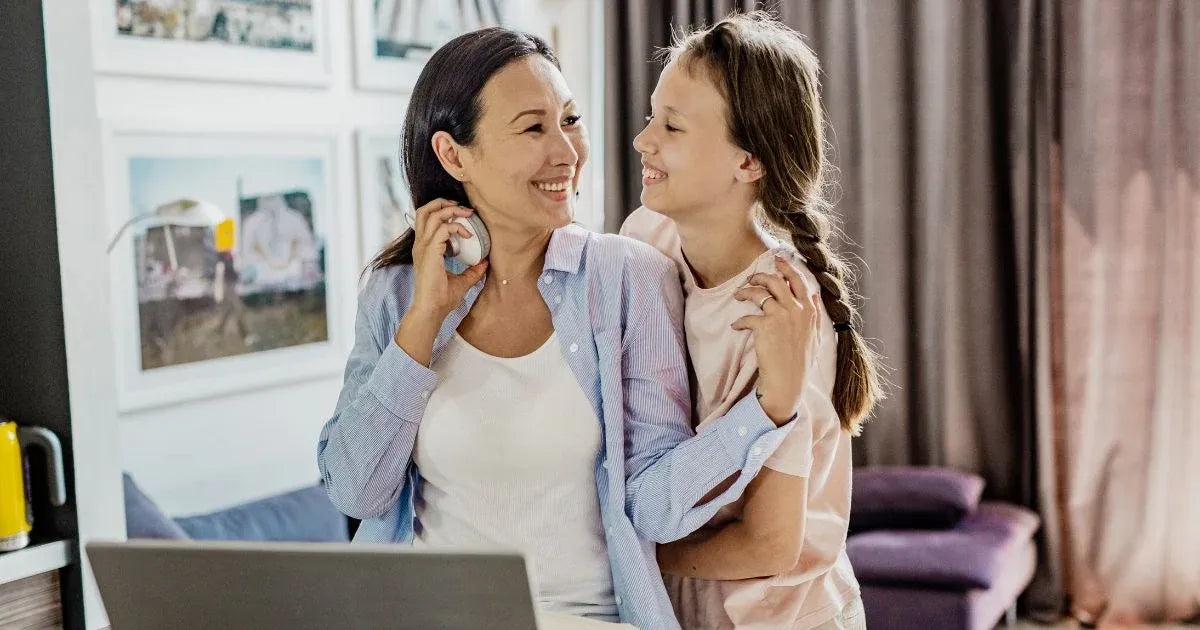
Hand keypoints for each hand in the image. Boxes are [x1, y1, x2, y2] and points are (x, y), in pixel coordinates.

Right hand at [408, 198, 488, 321]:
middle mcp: (420, 245)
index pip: (427, 219)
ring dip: (452, 211)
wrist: (432, 310)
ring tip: (468, 214)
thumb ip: (472, 271)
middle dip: (443, 203)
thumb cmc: (442, 299)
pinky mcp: (430, 252)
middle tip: (462, 207)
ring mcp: (423, 247)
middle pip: (424, 210)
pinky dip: (457, 227)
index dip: (443, 212)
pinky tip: (468, 235)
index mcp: (424, 249)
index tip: (463, 217)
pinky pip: (443, 229)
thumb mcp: (462, 282)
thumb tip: (485, 263)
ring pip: (433, 214)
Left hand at [731, 256, 819, 425]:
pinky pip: (747, 316)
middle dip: (761, 276)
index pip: (799, 281)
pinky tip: (736, 326)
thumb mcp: (815, 336)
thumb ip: (815, 314)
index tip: (778, 259)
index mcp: (810, 311)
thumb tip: (814, 295)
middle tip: (751, 278)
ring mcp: (781, 316)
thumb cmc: (801, 363)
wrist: (789, 382)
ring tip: (738, 296)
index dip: (787, 268)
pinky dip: (739, 321)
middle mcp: (796, 310)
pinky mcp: (765, 326)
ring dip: (746, 292)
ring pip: (760, 293)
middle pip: (777, 281)